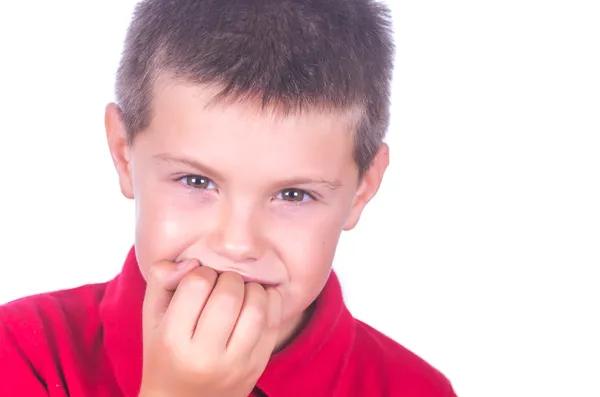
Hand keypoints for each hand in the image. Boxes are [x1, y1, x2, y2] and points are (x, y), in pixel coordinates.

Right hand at [138, 259, 282, 396]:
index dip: (200, 272)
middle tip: (221, 284)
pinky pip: (274, 323)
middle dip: (228, 278)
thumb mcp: (152, 317)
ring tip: (240, 291)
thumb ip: (162, 279)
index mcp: (173, 340)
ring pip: (256, 307)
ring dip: (252, 288)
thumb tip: (193, 261)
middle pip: (229, 293)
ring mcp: (235, 364)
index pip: (197, 283)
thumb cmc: (165, 351)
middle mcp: (205, 356)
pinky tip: (258, 299)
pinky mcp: (257, 367)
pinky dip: (270, 301)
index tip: (198, 281)